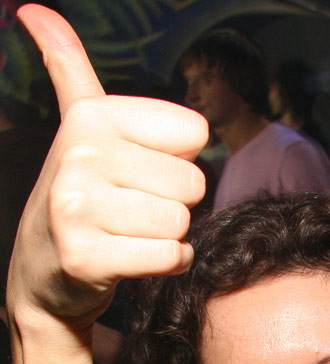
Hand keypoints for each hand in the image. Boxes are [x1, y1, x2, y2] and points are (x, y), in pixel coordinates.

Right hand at [7, 5, 207, 331]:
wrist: (43, 273)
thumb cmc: (79, 199)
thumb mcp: (78, 132)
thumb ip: (70, 72)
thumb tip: (37, 9)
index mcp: (91, 117)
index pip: (195, 132)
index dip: (178, 159)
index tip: (140, 172)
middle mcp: (81, 155)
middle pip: (193, 182)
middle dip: (174, 204)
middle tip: (134, 211)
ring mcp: (78, 207)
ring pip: (182, 221)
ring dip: (168, 236)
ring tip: (131, 234)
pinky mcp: (87, 256)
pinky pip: (171, 256)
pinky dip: (167, 263)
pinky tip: (135, 259)